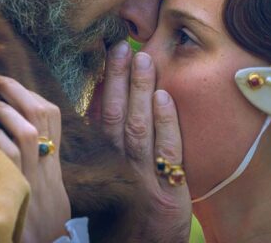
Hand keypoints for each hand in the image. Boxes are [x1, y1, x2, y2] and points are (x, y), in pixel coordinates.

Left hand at [0, 75, 70, 242]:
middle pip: (43, 115)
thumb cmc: (32, 223)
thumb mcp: (40, 194)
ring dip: (3, 111)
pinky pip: (7, 155)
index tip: (9, 83)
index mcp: (54, 167)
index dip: (30, 93)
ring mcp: (34, 181)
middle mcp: (49, 171)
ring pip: (26, 132)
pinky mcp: (18, 193)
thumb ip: (30, 165)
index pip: (53, 117)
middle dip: (17, 89)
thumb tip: (2, 128)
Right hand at [100, 41, 191, 241]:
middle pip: (116, 116)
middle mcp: (119, 168)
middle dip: (119, 79)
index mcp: (104, 166)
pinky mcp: (170, 193)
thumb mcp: (106, 189)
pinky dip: (166, 122)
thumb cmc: (123, 225)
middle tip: (121, 46)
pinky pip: (168, 151)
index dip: (105, 87)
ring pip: (139, 127)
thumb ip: (105, 155)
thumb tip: (100, 117)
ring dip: (141, 90)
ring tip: (142, 58)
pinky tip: (165, 96)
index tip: (107, 57)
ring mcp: (144, 178)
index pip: (101, 119)